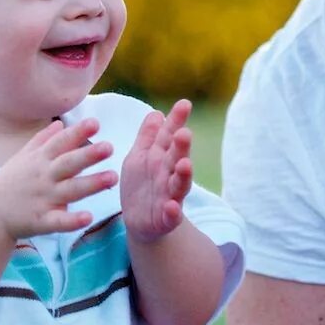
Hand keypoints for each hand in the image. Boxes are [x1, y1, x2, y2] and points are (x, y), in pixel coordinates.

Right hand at [0, 119, 116, 241]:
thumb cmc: (10, 182)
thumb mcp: (23, 157)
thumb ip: (43, 140)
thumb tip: (60, 123)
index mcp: (40, 160)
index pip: (60, 143)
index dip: (77, 133)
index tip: (95, 123)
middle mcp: (44, 177)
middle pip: (68, 164)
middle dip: (88, 155)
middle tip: (109, 147)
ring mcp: (43, 199)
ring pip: (70, 190)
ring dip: (91, 184)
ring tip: (112, 177)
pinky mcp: (41, 221)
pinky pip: (59, 221)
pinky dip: (72, 220)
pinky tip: (88, 217)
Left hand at [120, 99, 193, 243]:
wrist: (140, 220)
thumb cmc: (142, 184)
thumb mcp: (139, 157)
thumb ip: (148, 137)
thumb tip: (157, 112)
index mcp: (161, 157)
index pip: (169, 135)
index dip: (176, 121)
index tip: (184, 104)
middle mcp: (168, 174)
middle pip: (177, 157)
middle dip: (181, 146)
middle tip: (184, 132)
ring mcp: (170, 196)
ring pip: (179, 184)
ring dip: (183, 174)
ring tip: (185, 164)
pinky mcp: (166, 218)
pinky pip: (172, 215)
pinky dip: (173, 211)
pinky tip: (172, 206)